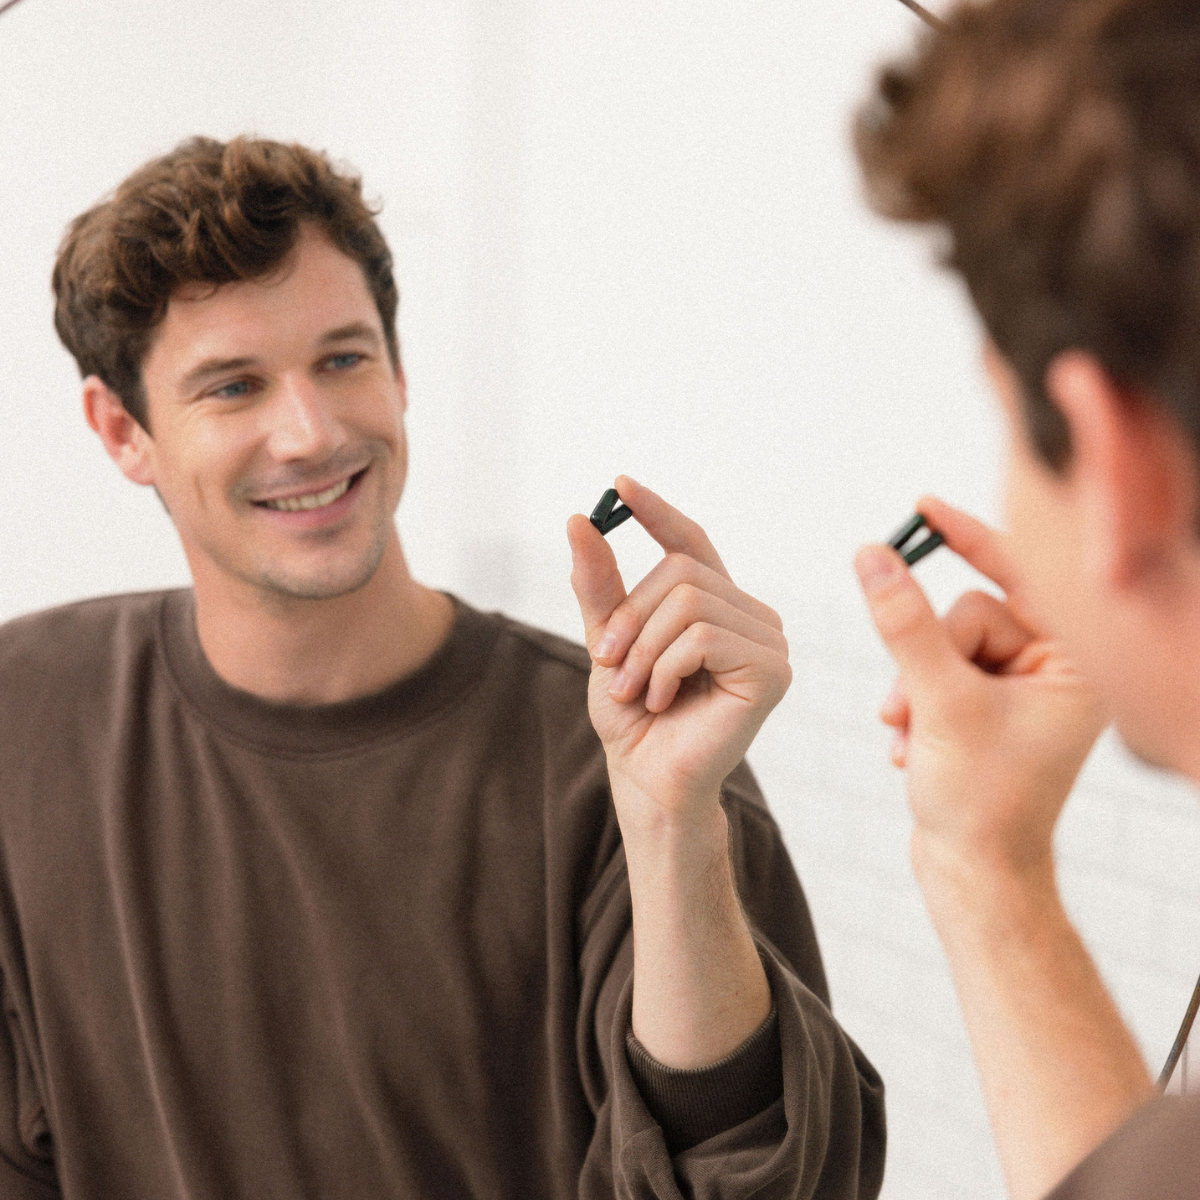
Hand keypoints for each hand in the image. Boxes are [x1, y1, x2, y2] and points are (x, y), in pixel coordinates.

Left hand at [568, 477, 790, 824]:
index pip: (692, 541)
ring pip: (689, 603)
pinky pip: (703, 637)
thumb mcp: (608, 641)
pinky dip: (665, 668)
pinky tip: (663, 699)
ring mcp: (769, 641)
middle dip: (632, 617)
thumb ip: (601, 585)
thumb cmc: (635, 717)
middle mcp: (751, 615)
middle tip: (611, 665)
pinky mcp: (772, 671)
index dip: (658, 512)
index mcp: (717, 605)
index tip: (619, 485)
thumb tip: (580, 519)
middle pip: (682, 571)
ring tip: (637, 690)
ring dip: (644, 649)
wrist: (648, 779)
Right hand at [855, 497, 1106, 885]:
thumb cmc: (979, 801)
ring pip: (941, 646)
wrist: (973, 876)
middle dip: (926, 660)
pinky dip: (914, 705)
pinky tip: (911, 748)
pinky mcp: (987, 710)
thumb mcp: (938, 701)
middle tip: (909, 708)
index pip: (1019, 579)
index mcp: (1074, 665)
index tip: (923, 506)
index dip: (968, 539)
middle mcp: (1053, 672)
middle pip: (967, 615)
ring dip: (912, 688)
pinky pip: (935, 673)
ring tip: (907, 736)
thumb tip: (871, 556)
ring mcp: (1019, 692)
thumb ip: (902, 623)